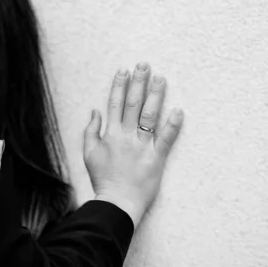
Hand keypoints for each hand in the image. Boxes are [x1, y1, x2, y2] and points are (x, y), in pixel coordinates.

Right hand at [83, 63, 183, 227]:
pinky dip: (173, 124)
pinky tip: (179, 110)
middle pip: (133, 104)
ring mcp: (143, 146)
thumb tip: (95, 111)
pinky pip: (166, 139)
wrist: (117, 202)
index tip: (123, 70)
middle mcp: (127, 136)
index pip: (115, 103)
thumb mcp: (89, 154)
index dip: (119, 85)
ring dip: (156, 95)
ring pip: (149, 116)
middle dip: (138, 82)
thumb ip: (91, 131)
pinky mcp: (157, 158)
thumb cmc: (102, 179)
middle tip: (144, 65)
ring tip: (161, 78)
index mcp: (110, 134)